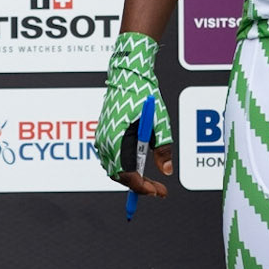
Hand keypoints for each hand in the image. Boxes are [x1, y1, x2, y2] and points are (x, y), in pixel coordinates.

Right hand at [95, 32, 174, 200]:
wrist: (128, 76)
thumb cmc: (144, 96)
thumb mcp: (160, 123)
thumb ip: (163, 149)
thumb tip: (166, 171)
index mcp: (117, 140)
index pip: (127, 174)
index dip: (142, 187)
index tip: (157, 192)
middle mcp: (105, 142)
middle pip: (119, 175)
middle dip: (139, 186)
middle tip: (159, 190)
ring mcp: (102, 138)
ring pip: (114, 169)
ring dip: (132, 178)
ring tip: (152, 182)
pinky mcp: (104, 134)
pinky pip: (112, 158)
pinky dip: (126, 167)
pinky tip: (140, 167)